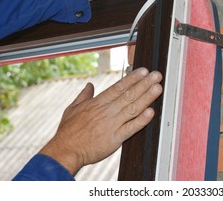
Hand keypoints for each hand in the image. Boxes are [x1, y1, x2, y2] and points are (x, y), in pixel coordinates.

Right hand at [39, 67, 162, 175]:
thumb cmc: (68, 132)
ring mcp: (111, 125)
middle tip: (156, 75)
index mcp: (97, 103)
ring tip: (157, 88)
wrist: (65, 151)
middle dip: (144, 84)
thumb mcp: (72, 108)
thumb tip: (89, 85)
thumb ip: (83, 96)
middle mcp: (106, 111)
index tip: (143, 71)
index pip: (118, 87)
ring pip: (132, 108)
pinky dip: (141, 120)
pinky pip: (130, 128)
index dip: (132, 78)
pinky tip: (151, 112)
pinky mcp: (114, 139)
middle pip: (128, 95)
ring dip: (146, 98)